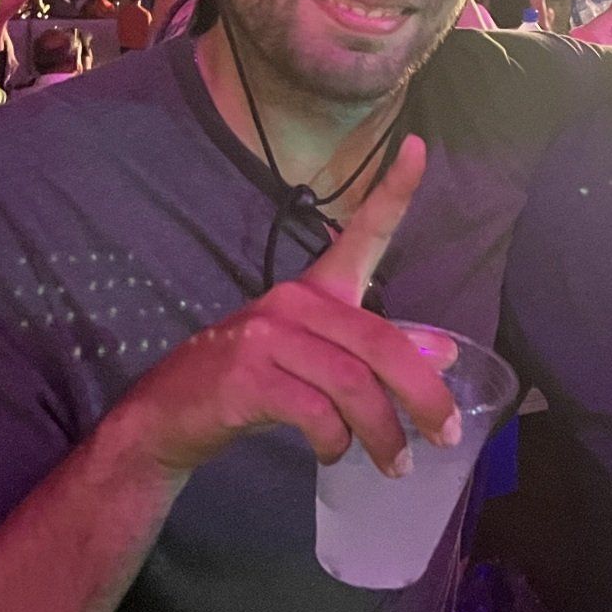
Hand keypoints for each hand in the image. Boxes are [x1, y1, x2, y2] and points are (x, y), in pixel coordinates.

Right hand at [109, 137, 458, 479]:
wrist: (166, 418)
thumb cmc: (252, 384)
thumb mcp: (317, 363)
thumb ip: (373, 355)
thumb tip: (445, 355)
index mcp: (316, 289)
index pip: (362, 233)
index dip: (394, 191)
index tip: (419, 147)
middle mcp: (294, 301)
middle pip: (380, 341)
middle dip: (423, 394)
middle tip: (446, 434)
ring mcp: (266, 336)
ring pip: (353, 385)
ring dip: (384, 433)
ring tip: (396, 464)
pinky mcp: (246, 376)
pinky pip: (315, 412)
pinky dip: (335, 441)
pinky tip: (334, 453)